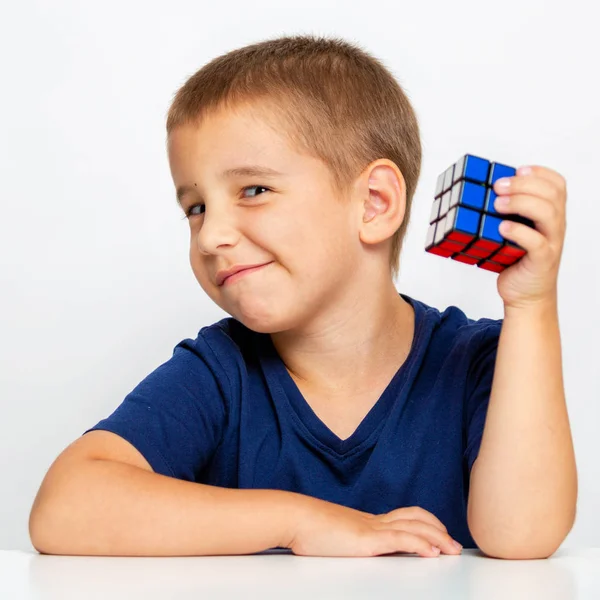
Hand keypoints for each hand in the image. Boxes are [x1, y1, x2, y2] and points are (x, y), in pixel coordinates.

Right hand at [283, 497, 462, 556]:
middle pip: (414, 518)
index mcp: (366, 521)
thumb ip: (345, 538)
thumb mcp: (332, 534)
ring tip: (451, 549)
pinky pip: (401, 540)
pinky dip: (420, 544)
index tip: (437, 534)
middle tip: (452, 543)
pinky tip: (432, 553)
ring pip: (414, 527)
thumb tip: (346, 546)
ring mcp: (371, 528)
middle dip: (437, 529)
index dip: (423, 522)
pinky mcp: (367, 539)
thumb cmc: (307, 528)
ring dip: (437, 537)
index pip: (403, 516)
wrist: (295, 517)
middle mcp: (373, 521)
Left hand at [493, 165, 566, 309]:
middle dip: (523, 184)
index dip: (539, 172)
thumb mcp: (512, 231)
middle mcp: (555, 226)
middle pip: (552, 193)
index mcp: (551, 215)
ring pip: (548, 213)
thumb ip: (505, 213)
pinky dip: (519, 232)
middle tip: (498, 186)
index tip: (518, 169)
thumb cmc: (516, 260)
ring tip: (497, 204)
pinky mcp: (542, 260)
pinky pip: (537, 242)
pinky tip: (502, 228)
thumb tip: (481, 192)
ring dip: (521, 203)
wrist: (526, 295)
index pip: (557, 184)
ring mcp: (551, 242)